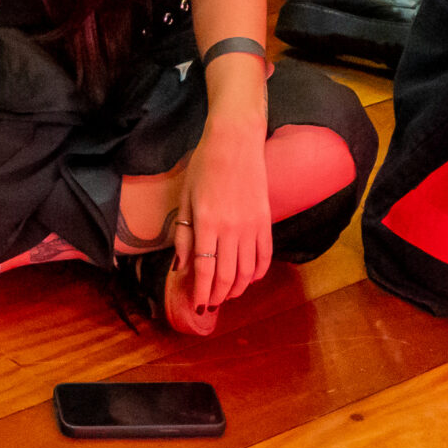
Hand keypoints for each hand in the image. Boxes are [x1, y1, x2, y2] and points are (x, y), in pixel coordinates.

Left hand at [178, 120, 272, 317]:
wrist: (235, 141)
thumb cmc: (204, 166)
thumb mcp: (185, 198)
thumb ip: (183, 234)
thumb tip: (181, 267)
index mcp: (206, 224)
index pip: (205, 270)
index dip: (202, 293)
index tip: (198, 305)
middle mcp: (230, 229)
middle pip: (227, 276)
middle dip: (218, 296)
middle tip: (211, 304)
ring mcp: (251, 226)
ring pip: (248, 271)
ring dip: (238, 288)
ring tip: (228, 294)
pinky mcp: (266, 220)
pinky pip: (265, 255)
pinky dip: (259, 272)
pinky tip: (251, 278)